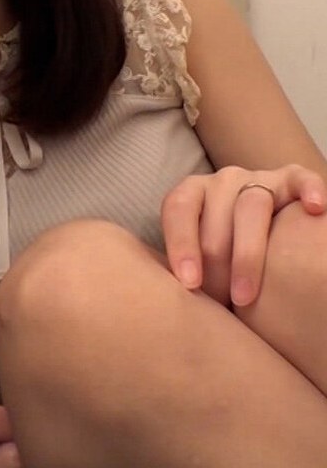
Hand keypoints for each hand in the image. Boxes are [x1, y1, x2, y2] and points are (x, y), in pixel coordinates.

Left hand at [161, 164, 326, 306]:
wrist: (267, 240)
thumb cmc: (225, 259)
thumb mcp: (201, 259)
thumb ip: (188, 268)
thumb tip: (171, 301)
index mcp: (194, 193)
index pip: (179, 207)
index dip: (181, 243)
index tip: (189, 283)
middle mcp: (224, 181)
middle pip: (216, 215)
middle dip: (216, 264)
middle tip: (221, 304)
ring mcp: (260, 179)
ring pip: (252, 205)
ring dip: (247, 253)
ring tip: (245, 296)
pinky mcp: (292, 181)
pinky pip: (300, 179)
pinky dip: (308, 189)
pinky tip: (315, 210)